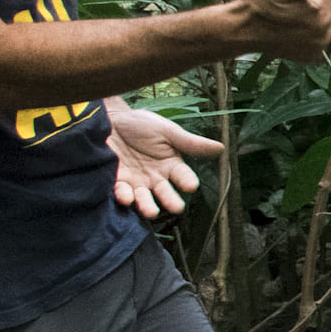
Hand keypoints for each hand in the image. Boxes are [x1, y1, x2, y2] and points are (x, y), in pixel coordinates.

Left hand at [104, 104, 224, 218]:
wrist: (110, 120)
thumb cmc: (141, 124)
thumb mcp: (168, 131)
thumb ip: (191, 143)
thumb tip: (221, 147)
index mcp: (171, 165)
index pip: (183, 176)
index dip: (188, 181)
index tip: (191, 185)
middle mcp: (156, 178)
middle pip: (165, 193)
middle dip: (171, 201)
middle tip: (176, 207)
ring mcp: (136, 182)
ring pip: (144, 199)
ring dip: (148, 206)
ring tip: (152, 211)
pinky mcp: (117, 182)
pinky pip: (122, 193)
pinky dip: (124, 197)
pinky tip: (126, 198)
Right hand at [227, 0, 330, 62]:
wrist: (239, 29)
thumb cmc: (257, 5)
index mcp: (322, 15)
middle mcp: (324, 34)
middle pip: (323, 3)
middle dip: (306, 0)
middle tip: (282, 4)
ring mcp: (317, 47)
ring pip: (316, 17)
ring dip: (302, 14)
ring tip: (281, 16)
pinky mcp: (309, 54)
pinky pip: (313, 33)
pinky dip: (301, 29)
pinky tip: (285, 29)